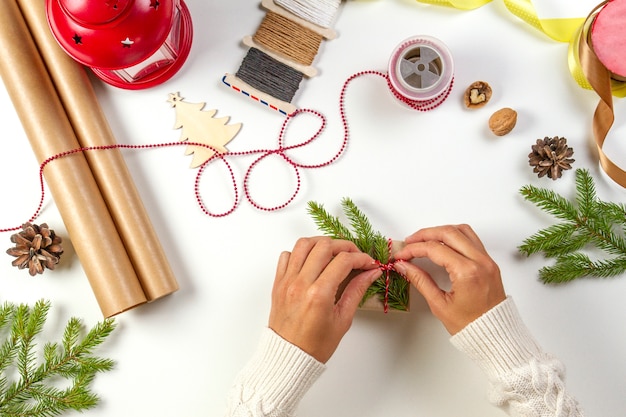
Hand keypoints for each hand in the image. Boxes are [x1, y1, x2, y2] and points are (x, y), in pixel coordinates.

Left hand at [269, 237, 381, 362]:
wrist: (289, 357)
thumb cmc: (315, 345)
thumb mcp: (343, 319)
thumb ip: (357, 290)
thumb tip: (371, 273)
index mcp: (319, 294)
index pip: (343, 260)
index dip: (361, 258)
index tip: (369, 263)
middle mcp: (300, 283)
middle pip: (324, 245)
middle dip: (344, 246)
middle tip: (354, 256)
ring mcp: (287, 281)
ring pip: (304, 244)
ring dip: (322, 243)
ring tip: (334, 253)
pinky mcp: (278, 282)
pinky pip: (287, 255)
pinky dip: (300, 253)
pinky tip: (312, 261)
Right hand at [392, 224, 505, 334]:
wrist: (495, 336)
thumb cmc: (470, 326)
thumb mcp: (439, 304)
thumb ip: (420, 280)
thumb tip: (404, 265)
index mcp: (468, 273)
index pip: (435, 249)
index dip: (414, 249)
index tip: (402, 254)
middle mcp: (480, 262)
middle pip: (448, 233)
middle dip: (425, 234)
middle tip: (409, 242)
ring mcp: (487, 260)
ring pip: (462, 230)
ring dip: (441, 231)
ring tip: (425, 239)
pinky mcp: (490, 262)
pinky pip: (472, 239)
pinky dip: (455, 236)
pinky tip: (443, 243)